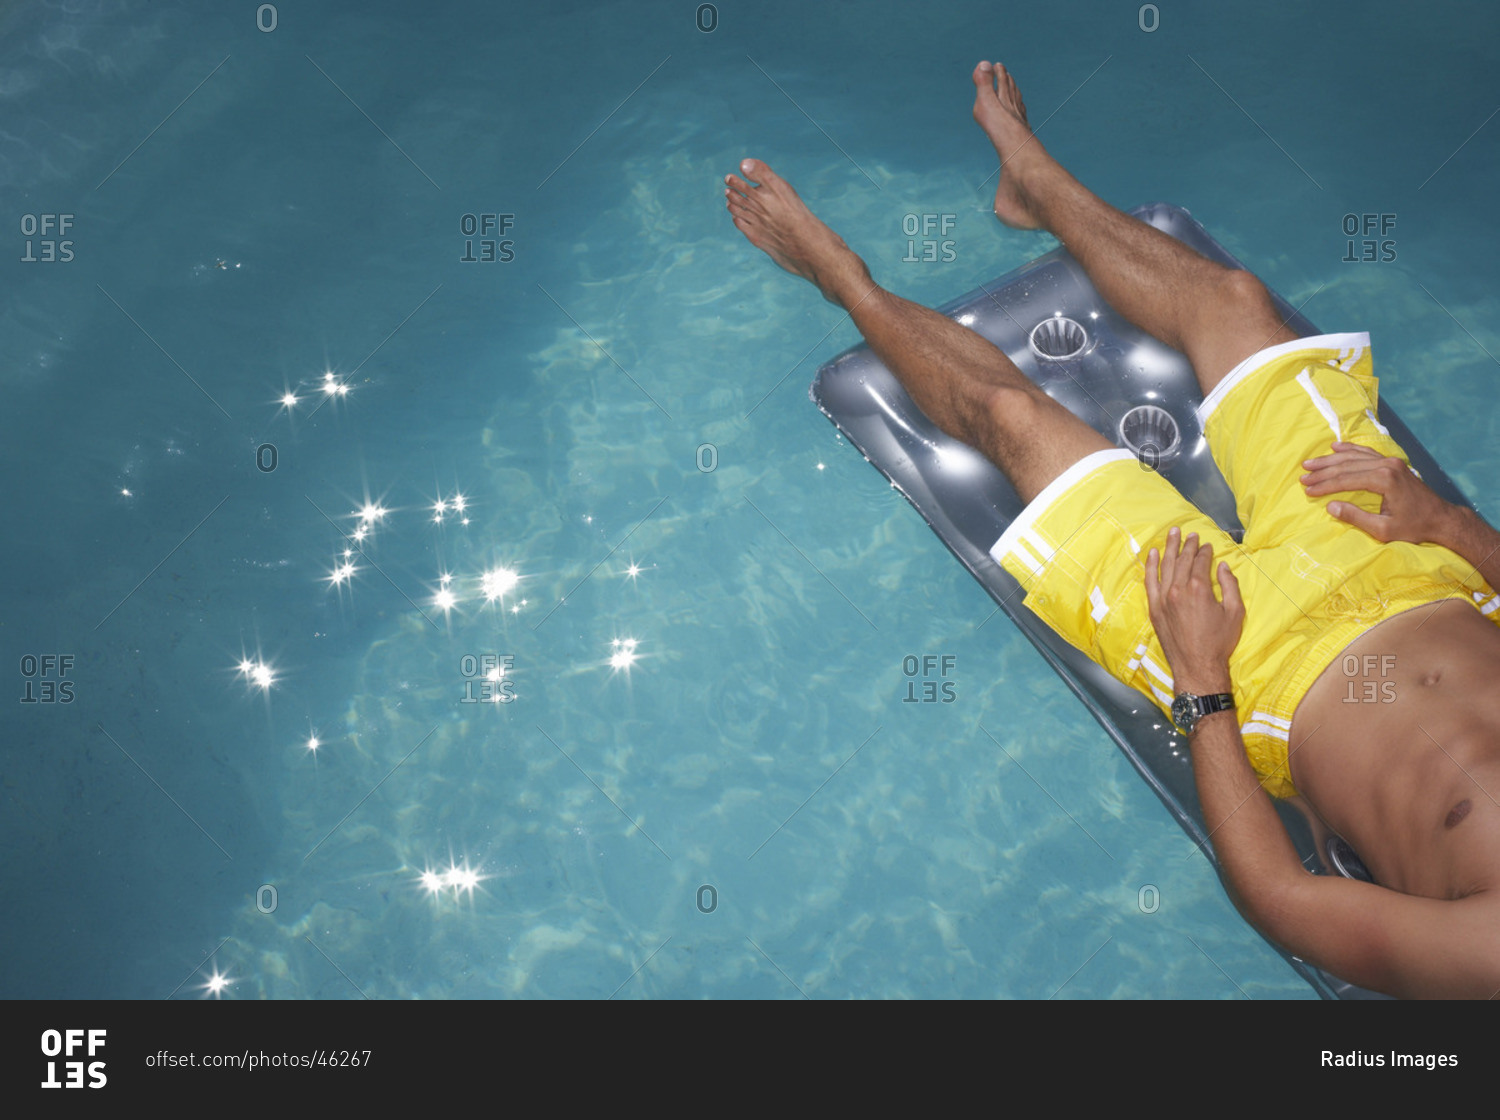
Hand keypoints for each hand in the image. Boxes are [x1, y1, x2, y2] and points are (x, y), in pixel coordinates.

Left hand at [1143, 528, 1243, 691]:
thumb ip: (1230, 586)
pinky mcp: (1154, 608)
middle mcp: (1178, 590)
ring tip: (1172, 534)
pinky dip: (1150, 566)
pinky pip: (1149, 581)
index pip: (1200, 562)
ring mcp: (1163, 599)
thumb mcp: (1235, 612)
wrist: (1197, 666)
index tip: (1207, 546)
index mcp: (1199, 589)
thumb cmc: (1218, 642)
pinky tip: (1153, 554)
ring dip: (1169, 548)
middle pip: (1182, 560)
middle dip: (1187, 545)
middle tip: (1190, 534)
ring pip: (1165, 566)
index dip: (1205, 552)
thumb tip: (1223, 567)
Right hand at [1300, 441, 1455, 545]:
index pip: (1346, 479)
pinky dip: (1350, 449)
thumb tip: (1330, 506)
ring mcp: (1391, 462)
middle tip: (1303, 476)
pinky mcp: (1393, 463)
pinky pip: (1367, 452)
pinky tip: (1336, 447)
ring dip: (1331, 460)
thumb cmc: (1414, 527)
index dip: (1324, 485)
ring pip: (1354, 456)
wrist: (1441, 519)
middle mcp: (1386, 466)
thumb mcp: (1383, 530)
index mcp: (1384, 480)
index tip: (1307, 490)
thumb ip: (1355, 517)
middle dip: (1323, 471)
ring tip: (1311, 463)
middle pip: (1347, 465)